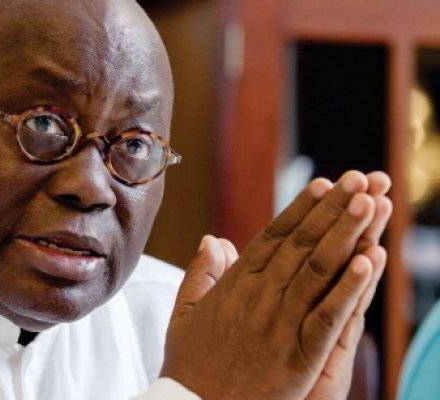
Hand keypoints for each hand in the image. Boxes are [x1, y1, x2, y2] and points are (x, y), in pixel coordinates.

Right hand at [161, 171, 390, 399]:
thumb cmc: (189, 366)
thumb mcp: (184, 316)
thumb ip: (200, 275)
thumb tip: (211, 238)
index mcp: (234, 287)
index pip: (274, 238)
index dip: (302, 209)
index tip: (324, 184)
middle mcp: (259, 298)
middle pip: (302, 245)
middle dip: (332, 209)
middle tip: (360, 178)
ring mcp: (279, 326)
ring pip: (318, 271)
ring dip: (346, 234)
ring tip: (369, 202)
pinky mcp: (298, 358)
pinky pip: (328, 317)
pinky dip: (349, 288)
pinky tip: (369, 260)